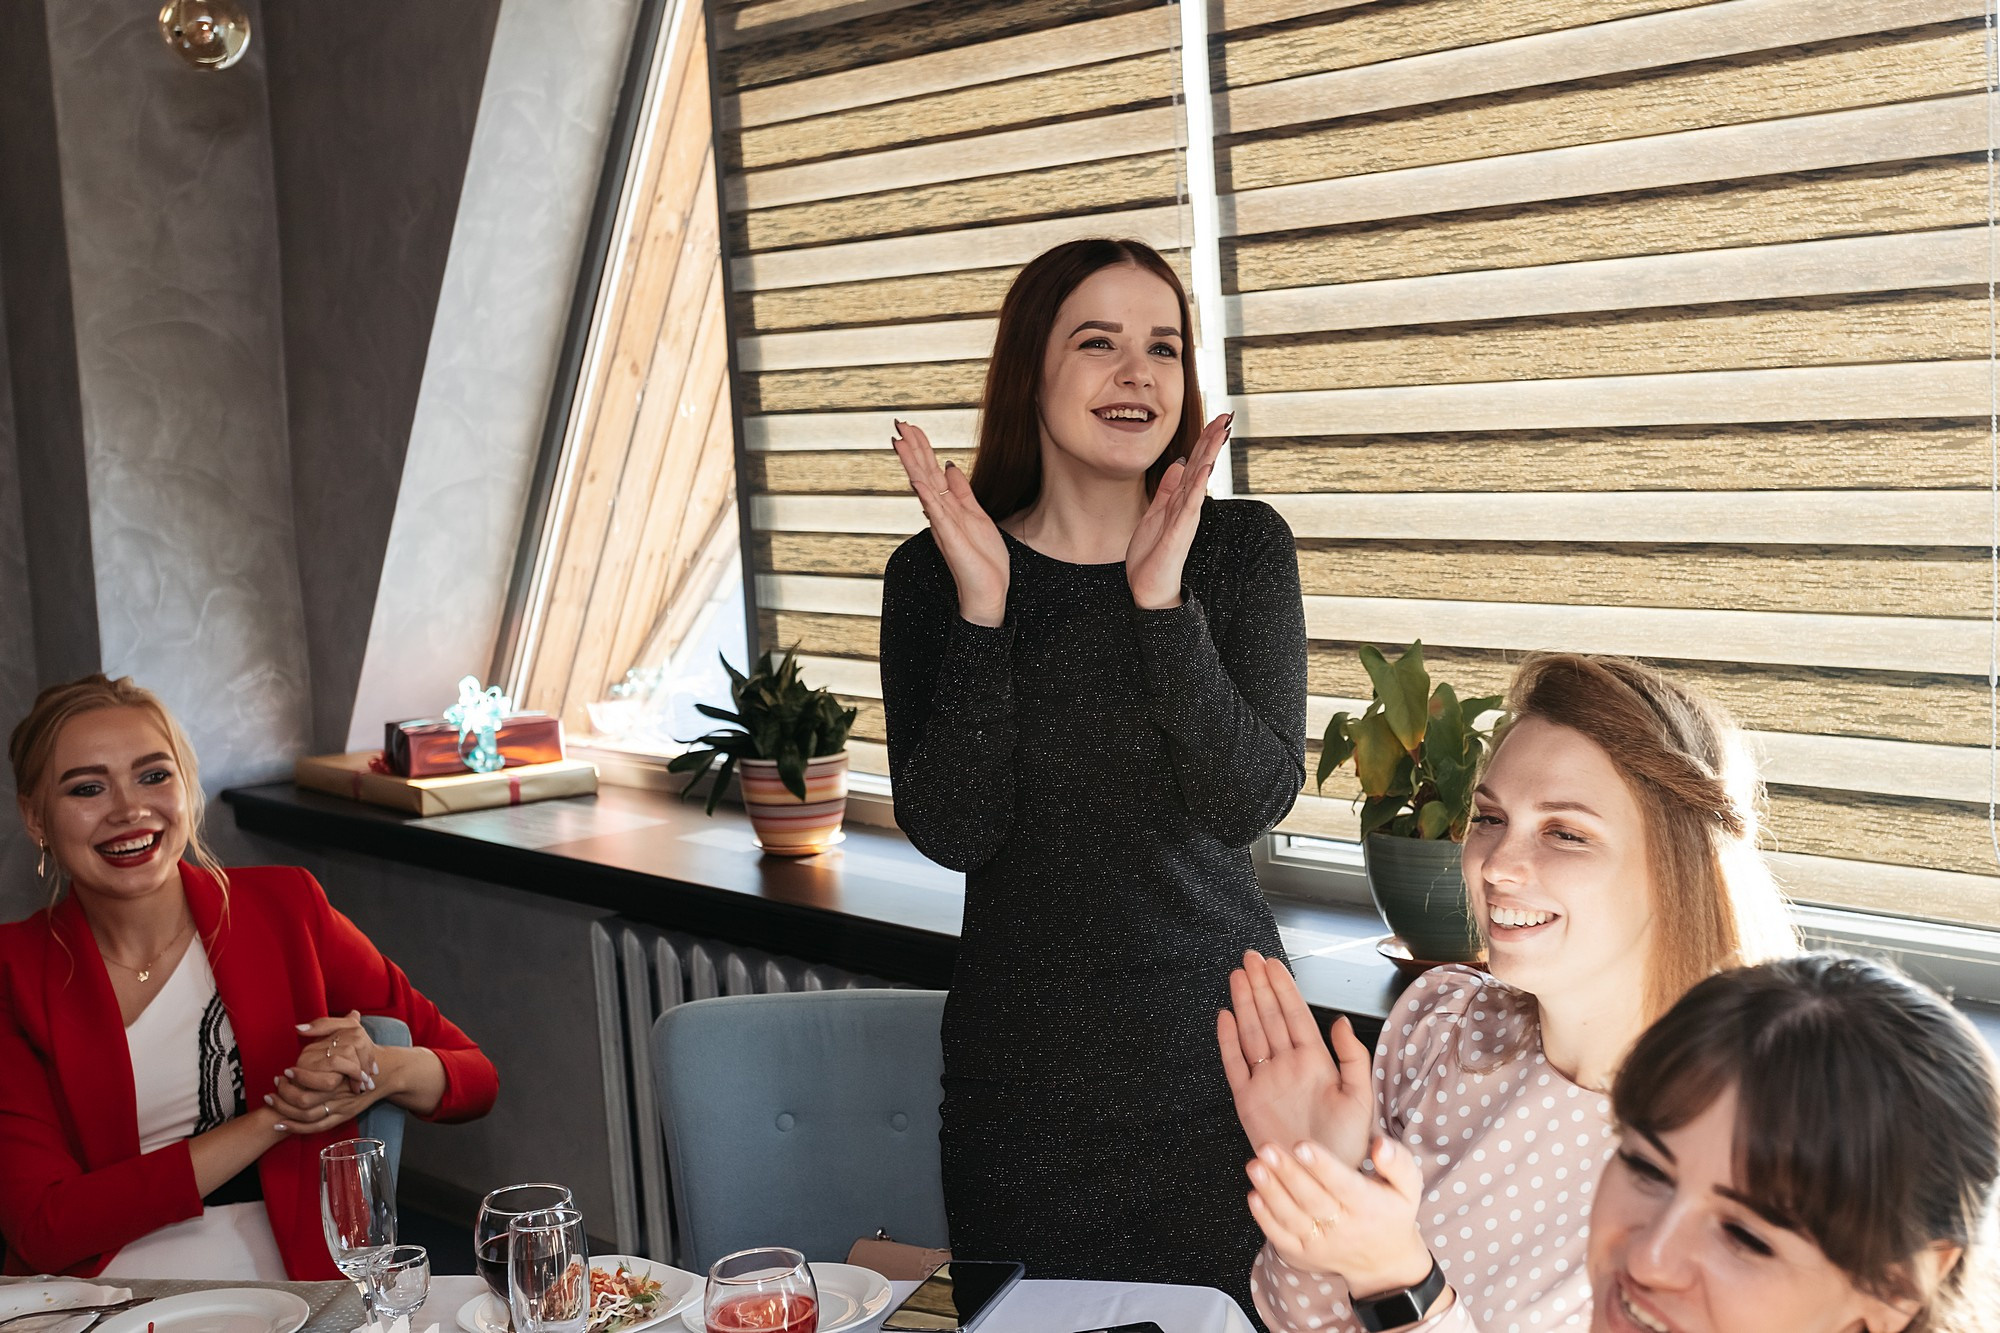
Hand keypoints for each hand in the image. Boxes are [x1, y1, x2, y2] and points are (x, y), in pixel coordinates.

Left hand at [267, 1011, 385, 1128]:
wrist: (386, 1070)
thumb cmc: (365, 1048)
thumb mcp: (350, 1029)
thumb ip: (324, 1025)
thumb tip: (298, 1028)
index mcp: (342, 1069)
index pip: (316, 1078)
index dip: (297, 1077)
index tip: (284, 1072)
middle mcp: (340, 1090)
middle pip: (307, 1099)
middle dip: (285, 1097)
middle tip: (272, 1091)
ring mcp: (342, 1106)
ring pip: (309, 1116)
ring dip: (287, 1112)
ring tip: (272, 1102)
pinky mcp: (342, 1116)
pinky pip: (316, 1127)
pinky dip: (297, 1128)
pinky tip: (281, 1125)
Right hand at [891, 420, 1008, 626]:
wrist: (988, 592)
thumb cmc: (982, 559)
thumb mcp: (977, 516)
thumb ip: (962, 491)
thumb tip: (949, 465)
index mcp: (948, 506)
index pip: (931, 470)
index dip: (922, 448)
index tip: (911, 425)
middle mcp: (940, 513)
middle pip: (923, 473)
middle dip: (912, 448)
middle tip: (898, 424)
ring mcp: (943, 524)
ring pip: (924, 488)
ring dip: (912, 465)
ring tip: (899, 442)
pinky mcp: (949, 538)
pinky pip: (936, 513)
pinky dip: (926, 496)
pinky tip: (917, 480)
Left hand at [1125, 412, 1228, 610]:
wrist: (1149, 589)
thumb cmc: (1152, 556)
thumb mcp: (1155, 515)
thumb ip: (1167, 491)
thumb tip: (1178, 465)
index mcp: (1180, 500)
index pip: (1195, 463)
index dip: (1204, 441)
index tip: (1217, 418)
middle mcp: (1187, 506)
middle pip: (1202, 466)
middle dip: (1212, 441)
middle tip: (1227, 416)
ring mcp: (1185, 518)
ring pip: (1200, 480)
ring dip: (1210, 456)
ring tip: (1220, 433)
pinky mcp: (1179, 533)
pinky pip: (1190, 505)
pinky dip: (1197, 486)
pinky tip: (1204, 468)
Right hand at [1218, 949, 1373, 1165]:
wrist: (1322, 1181)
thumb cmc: (1346, 1145)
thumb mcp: (1361, 1098)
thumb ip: (1352, 1058)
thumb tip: (1340, 1022)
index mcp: (1316, 1062)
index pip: (1296, 1016)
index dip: (1284, 989)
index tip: (1273, 964)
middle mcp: (1288, 1066)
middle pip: (1270, 1018)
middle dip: (1260, 987)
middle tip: (1250, 958)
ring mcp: (1266, 1082)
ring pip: (1251, 1034)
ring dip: (1243, 1004)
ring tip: (1237, 977)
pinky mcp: (1248, 1101)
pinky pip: (1235, 1065)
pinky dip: (1227, 1042)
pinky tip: (1224, 1018)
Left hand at [1246, 1134, 1435, 1298]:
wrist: (1384, 1264)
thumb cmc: (1394, 1214)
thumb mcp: (1409, 1187)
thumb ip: (1397, 1162)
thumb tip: (1380, 1144)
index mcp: (1368, 1206)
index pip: (1342, 1185)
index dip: (1321, 1166)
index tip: (1301, 1145)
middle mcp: (1343, 1227)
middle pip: (1311, 1199)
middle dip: (1287, 1173)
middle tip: (1267, 1148)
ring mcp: (1320, 1243)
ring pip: (1292, 1218)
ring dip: (1270, 1192)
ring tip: (1255, 1166)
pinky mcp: (1303, 1254)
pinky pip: (1281, 1238)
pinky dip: (1265, 1219)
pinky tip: (1253, 1196)